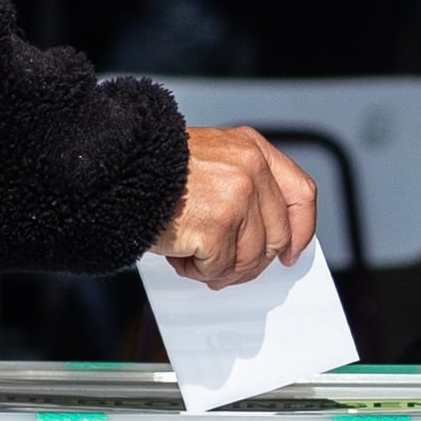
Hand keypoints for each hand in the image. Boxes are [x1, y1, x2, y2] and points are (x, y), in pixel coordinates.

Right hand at [156, 126, 316, 286]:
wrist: (119, 167)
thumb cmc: (156, 167)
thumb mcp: (211, 159)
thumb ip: (242, 186)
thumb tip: (260, 235)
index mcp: (253, 150)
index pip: (301, 193)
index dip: (300, 229)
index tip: (290, 251)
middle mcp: (251, 171)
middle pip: (275, 236)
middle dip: (250, 262)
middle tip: (224, 268)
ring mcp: (236, 199)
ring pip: (248, 258)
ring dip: (219, 268)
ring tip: (191, 255)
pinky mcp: (216, 226)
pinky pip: (219, 268)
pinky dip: (198, 271)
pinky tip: (180, 255)